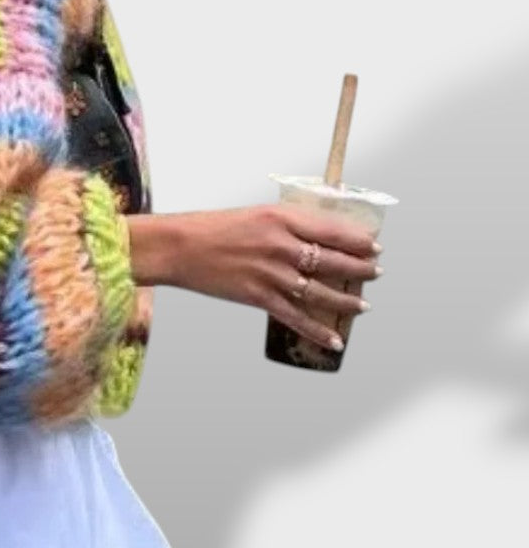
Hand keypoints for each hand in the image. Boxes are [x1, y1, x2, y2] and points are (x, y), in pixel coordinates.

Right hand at [156, 204, 381, 349]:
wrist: (179, 247)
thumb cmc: (212, 228)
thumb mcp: (253, 215)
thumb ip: (284, 226)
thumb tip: (314, 239)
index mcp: (279, 217)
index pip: (331, 230)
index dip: (357, 240)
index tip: (373, 245)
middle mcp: (280, 244)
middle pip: (333, 260)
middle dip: (360, 269)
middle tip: (375, 272)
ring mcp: (271, 273)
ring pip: (321, 291)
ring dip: (347, 301)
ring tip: (363, 305)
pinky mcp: (258, 297)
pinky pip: (297, 317)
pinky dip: (318, 331)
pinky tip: (335, 339)